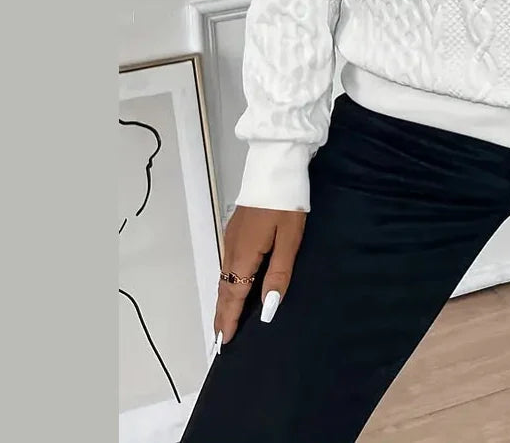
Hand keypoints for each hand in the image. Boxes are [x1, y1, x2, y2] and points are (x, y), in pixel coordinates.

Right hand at [213, 206, 305, 348]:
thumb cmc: (286, 203)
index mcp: (244, 254)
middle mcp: (232, 248)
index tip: (223, 342)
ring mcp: (232, 237)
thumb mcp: (290, 239)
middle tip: (219, 338)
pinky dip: (228, 281)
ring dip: (224, 298)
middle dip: (222, 313)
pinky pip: (228, 263)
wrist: (275, 166)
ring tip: (225, 318)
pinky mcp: (236, 229)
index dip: (229, 319)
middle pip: (224, 288)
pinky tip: (235, 285)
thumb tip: (267, 307)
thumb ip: (279, 273)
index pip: (234, 295)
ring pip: (225, 275)